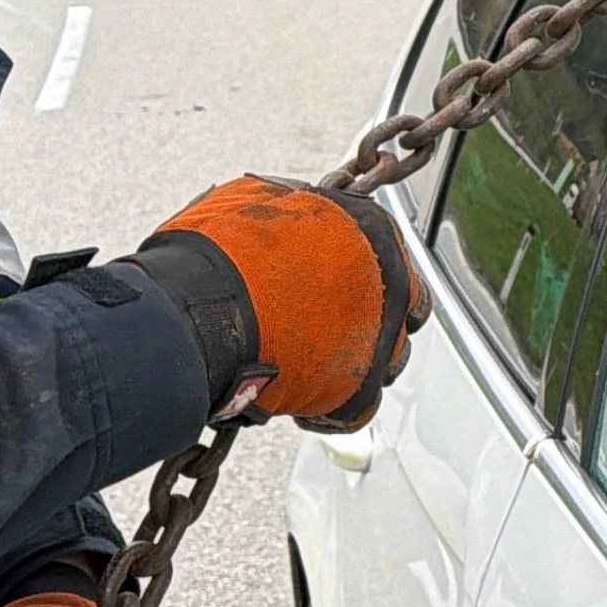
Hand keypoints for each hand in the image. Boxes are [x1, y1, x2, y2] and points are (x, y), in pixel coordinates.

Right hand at [128, 176, 428, 430]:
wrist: (205, 309)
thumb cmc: (222, 251)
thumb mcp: (261, 197)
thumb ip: (296, 207)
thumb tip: (294, 204)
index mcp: (375, 233)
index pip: (392, 258)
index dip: (364, 277)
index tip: (337, 286)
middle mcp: (392, 288)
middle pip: (402, 312)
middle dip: (371, 321)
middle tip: (327, 326)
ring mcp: (380, 342)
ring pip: (387, 361)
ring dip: (354, 363)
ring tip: (308, 362)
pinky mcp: (357, 392)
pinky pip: (359, 408)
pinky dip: (330, 409)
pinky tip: (296, 396)